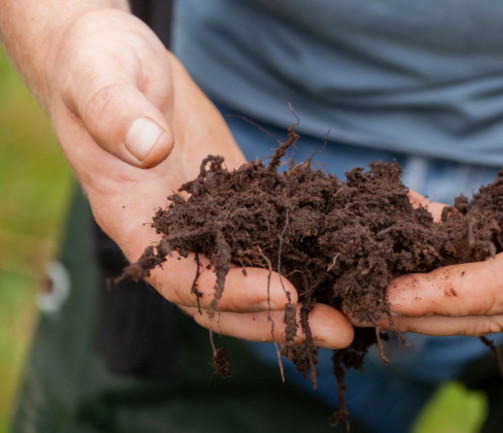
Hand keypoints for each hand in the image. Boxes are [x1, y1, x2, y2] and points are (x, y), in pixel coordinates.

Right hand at [44, 9, 353, 347]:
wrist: (113, 58)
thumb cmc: (94, 64)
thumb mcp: (97, 77)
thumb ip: (115, 113)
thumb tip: (149, 147)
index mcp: (130, 216)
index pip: (179, 275)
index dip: (230, 292)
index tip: (284, 293)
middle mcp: (171, 229)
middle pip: (221, 295)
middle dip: (276, 317)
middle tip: (336, 329)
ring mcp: (204, 215)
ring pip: (250, 270)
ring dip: (297, 295)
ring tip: (350, 309)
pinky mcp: (232, 192)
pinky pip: (266, 227)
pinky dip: (300, 246)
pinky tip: (342, 253)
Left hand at [378, 57, 502, 335]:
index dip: (450, 296)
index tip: (395, 297)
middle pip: (489, 306)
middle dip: (427, 310)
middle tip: (369, 305)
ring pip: (481, 287)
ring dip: (429, 288)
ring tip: (376, 282)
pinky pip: (483, 253)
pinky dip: (445, 248)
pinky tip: (410, 231)